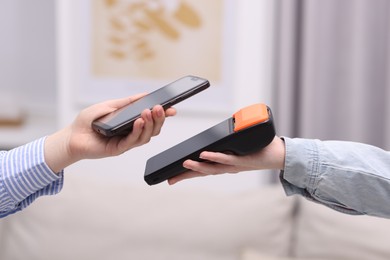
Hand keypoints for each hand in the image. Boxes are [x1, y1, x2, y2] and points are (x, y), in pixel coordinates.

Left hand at [45, 94, 175, 172]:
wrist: (72, 136)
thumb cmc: (88, 121)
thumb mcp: (109, 105)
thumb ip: (127, 102)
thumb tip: (145, 95)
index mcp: (131, 123)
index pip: (151, 119)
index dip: (163, 114)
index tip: (172, 107)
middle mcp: (131, 133)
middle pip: (153, 129)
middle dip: (159, 118)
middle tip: (160, 108)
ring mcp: (126, 142)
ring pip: (146, 136)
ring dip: (150, 123)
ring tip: (149, 112)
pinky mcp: (119, 149)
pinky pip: (133, 141)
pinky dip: (138, 130)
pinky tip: (139, 122)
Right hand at [168, 136, 285, 184]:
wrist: (279, 155)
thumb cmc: (259, 150)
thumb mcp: (237, 146)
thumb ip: (226, 143)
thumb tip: (215, 135)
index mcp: (224, 164)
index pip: (203, 169)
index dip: (187, 174)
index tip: (173, 177)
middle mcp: (228, 167)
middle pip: (203, 172)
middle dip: (186, 176)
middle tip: (171, 179)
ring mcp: (234, 165)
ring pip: (212, 167)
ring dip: (198, 166)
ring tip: (183, 164)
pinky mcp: (243, 160)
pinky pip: (226, 158)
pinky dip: (214, 157)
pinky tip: (204, 154)